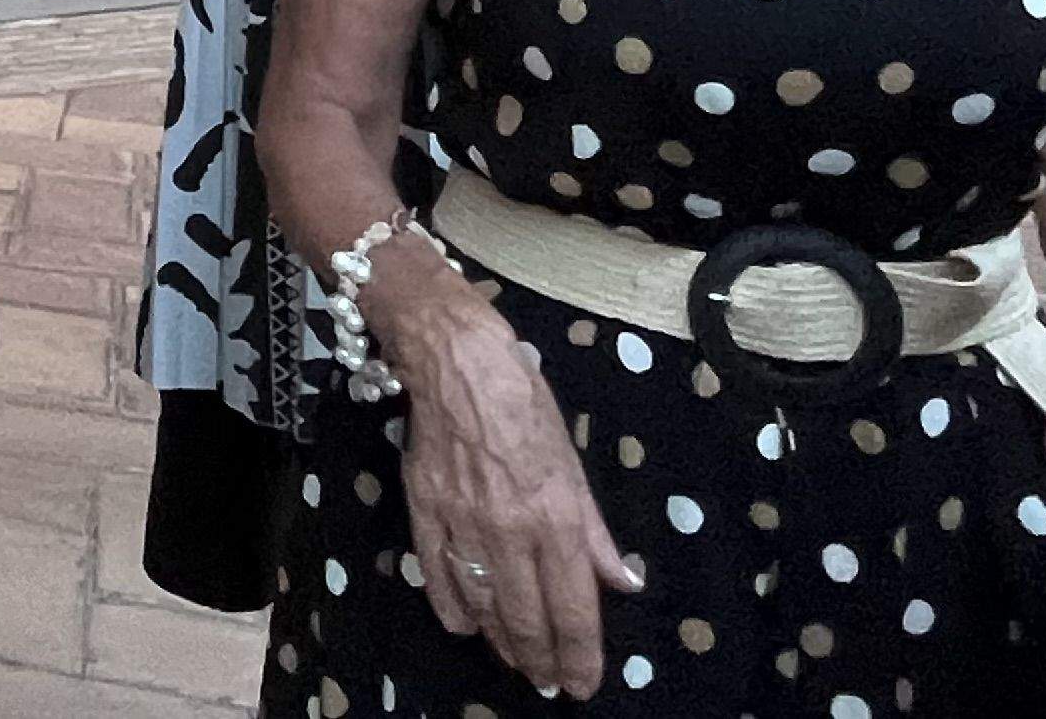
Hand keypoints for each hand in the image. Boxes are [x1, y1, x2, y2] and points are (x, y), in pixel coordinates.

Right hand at [396, 295, 638, 699]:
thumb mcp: (573, 462)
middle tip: (547, 683)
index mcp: (555, 516)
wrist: (454, 361)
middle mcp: (509, 529)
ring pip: (482, 603)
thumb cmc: (524, 403)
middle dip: (540, 659)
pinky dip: (451, 606)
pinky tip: (464, 626)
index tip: (583, 684)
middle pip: (526, 616)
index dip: (580, 654)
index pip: (573, 605)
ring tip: (515, 662)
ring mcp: (461, 523)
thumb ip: (595, 531)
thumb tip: (621, 582)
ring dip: (501, 641)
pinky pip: (437, 573)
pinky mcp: (424, 510)